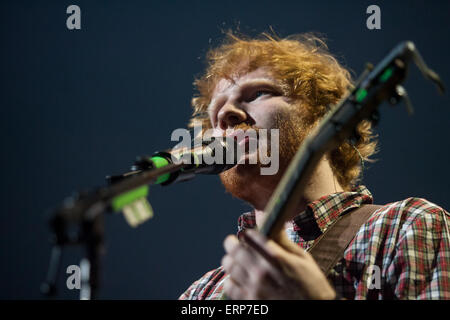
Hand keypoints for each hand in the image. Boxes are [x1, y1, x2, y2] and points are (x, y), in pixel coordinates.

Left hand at [221, 229, 335, 299]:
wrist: (314, 311)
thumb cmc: (311, 285)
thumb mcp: (303, 259)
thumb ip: (284, 242)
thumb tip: (273, 223)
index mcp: (277, 259)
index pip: (252, 236)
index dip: (249, 233)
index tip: (249, 234)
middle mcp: (263, 272)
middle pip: (235, 249)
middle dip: (232, 243)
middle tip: (232, 242)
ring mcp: (254, 288)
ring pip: (229, 266)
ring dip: (230, 259)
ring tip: (234, 259)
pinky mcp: (249, 302)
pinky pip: (229, 286)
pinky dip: (230, 279)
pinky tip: (237, 277)